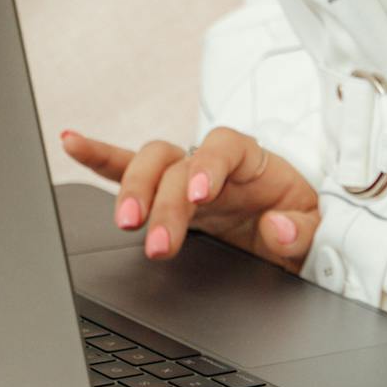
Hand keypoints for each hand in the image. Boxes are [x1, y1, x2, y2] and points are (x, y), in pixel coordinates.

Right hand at [60, 125, 322, 272]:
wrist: (288, 226)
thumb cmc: (298, 218)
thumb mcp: (316, 226)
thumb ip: (302, 228)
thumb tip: (279, 228)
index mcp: (250, 159)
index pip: (224, 147)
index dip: (208, 167)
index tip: (198, 195)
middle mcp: (210, 161)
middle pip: (177, 163)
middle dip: (162, 201)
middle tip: (158, 243)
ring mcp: (182, 173)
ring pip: (148, 163)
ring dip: (132, 191)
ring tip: (125, 222)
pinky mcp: (162, 191)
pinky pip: (125, 168)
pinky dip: (98, 157)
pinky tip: (71, 143)